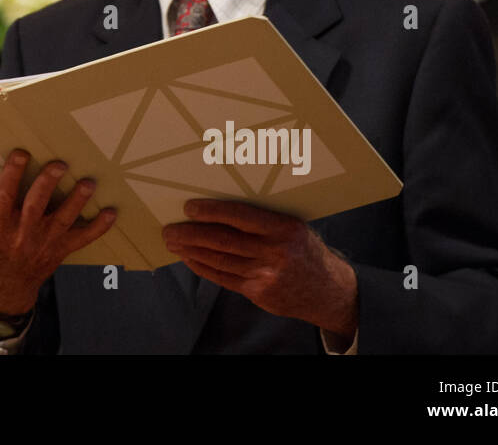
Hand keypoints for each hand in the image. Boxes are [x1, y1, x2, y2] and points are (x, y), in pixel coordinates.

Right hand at [0, 149, 115, 314]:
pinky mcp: (60, 252)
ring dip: (77, 201)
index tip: (22, 153)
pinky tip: (111, 213)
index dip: (14, 173)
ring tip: (88, 183)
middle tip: (59, 164)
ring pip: (62, 219)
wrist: (0, 292)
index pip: (6, 194)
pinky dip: (98, 227)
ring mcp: (42, 244)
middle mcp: (20, 234)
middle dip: (48, 184)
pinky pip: (82, 239)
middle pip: (36, 204)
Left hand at [164, 199, 357, 338]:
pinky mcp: (259, 292)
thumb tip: (218, 206)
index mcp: (284, 228)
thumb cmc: (303, 249)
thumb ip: (262, 219)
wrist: (328, 290)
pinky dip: (203, 267)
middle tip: (169, 229)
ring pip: (219, 260)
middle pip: (223, 241)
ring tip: (173, 242)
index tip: (189, 208)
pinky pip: (223, 278)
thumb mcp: (293, 226)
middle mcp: (275, 252)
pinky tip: (190, 258)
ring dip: (191, 251)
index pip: (240, 216)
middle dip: (191, 234)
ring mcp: (266, 275)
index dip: (211, 211)